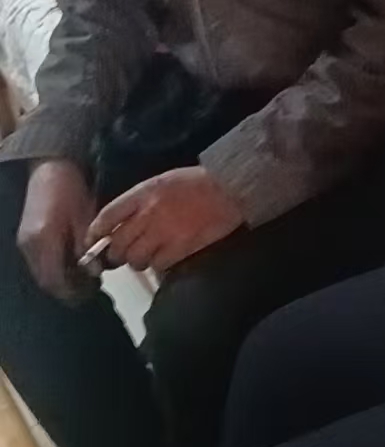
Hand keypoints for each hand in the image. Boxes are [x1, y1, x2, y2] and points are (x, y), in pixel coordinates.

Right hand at [18, 160, 96, 302]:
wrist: (49, 169)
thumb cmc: (71, 190)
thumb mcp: (85, 217)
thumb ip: (87, 246)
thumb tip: (95, 273)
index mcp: (44, 240)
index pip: (55, 279)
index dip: (73, 291)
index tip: (92, 290)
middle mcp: (30, 246)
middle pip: (46, 281)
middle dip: (68, 288)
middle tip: (91, 286)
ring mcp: (25, 243)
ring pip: (42, 274)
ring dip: (62, 280)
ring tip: (84, 276)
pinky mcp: (25, 239)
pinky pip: (39, 264)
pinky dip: (55, 269)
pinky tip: (72, 263)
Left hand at [90, 167, 244, 275]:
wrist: (229, 188)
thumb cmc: (197, 182)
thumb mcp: (162, 181)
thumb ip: (140, 200)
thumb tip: (123, 222)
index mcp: (142, 194)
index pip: (107, 217)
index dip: (96, 233)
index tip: (94, 241)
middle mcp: (148, 214)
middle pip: (118, 244)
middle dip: (116, 254)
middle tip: (122, 256)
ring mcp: (164, 232)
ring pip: (135, 259)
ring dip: (137, 261)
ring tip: (146, 257)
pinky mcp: (181, 247)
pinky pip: (158, 265)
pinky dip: (158, 265)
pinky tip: (164, 258)